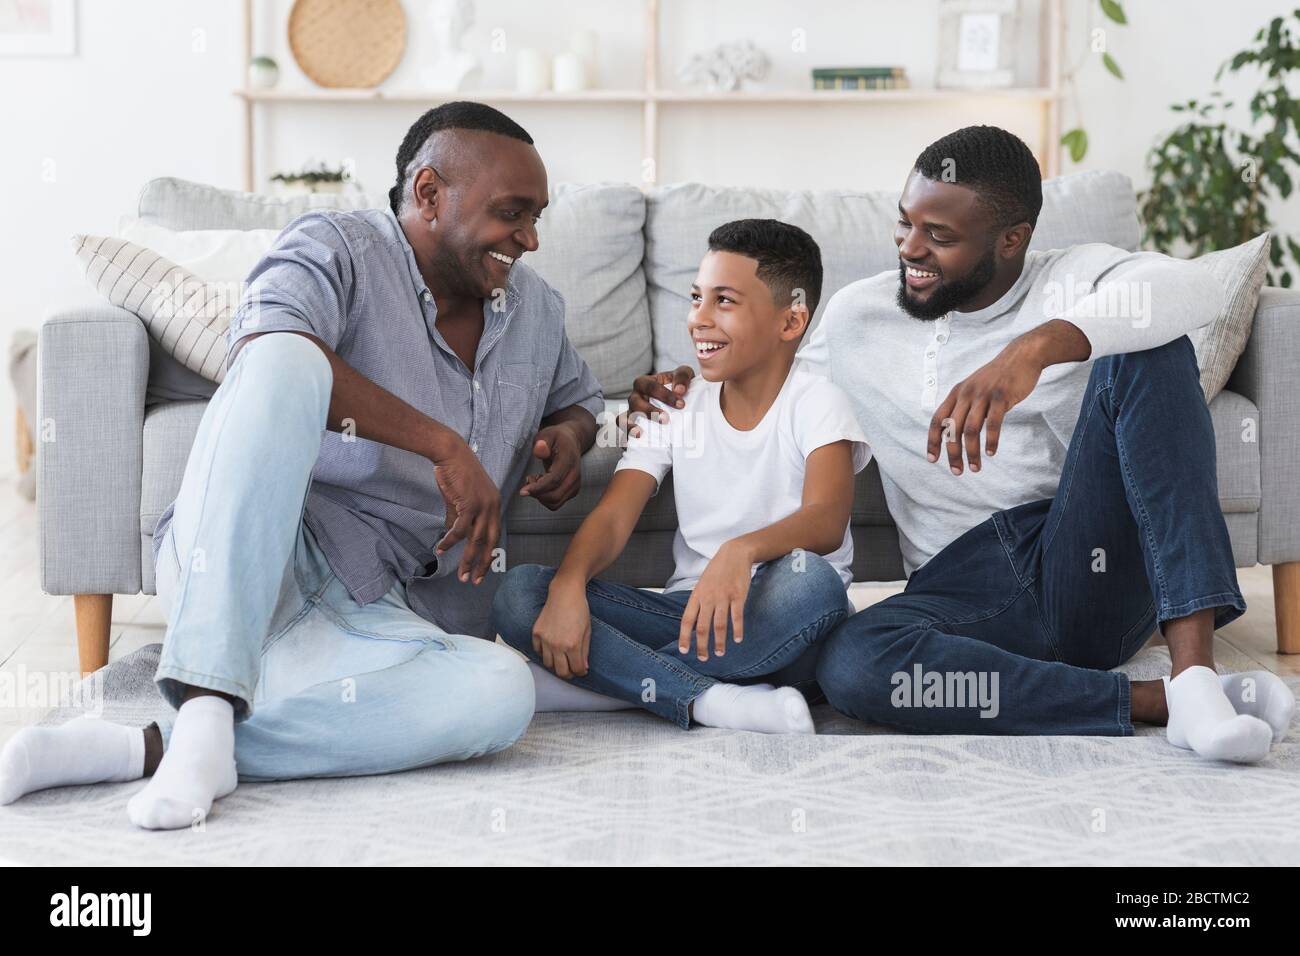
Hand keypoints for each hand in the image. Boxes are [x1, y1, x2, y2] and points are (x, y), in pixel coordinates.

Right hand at [430, 433, 500, 584]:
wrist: (450, 453)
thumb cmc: (455, 473)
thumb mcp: (460, 499)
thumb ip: (458, 517)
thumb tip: (452, 534)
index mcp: (495, 506)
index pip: (495, 536)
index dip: (489, 555)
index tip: (482, 571)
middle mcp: (493, 507)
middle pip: (490, 543)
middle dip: (482, 565)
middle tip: (474, 581)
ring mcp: (483, 506)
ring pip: (476, 541)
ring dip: (467, 560)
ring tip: (461, 575)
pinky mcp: (469, 503)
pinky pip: (460, 530)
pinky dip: (450, 541)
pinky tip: (441, 549)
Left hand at [519, 423, 582, 510]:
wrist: (571, 441)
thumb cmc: (556, 438)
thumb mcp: (547, 434)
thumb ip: (542, 442)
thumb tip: (539, 449)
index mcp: (569, 460)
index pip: (554, 480)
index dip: (537, 488)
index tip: (522, 491)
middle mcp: (575, 475)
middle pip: (555, 496)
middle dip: (537, 493)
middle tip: (529, 479)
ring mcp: (575, 484)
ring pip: (555, 502)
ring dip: (540, 496)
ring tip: (535, 480)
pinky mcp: (573, 491)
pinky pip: (556, 503)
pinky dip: (545, 498)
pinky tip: (542, 484)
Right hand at [534, 575, 591, 677]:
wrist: (565, 594)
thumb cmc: (579, 609)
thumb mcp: (587, 631)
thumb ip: (585, 652)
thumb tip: (583, 668)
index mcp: (573, 645)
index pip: (576, 669)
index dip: (581, 672)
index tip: (582, 670)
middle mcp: (557, 645)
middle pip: (561, 672)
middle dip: (569, 673)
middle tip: (572, 669)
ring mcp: (545, 640)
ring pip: (548, 664)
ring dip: (556, 664)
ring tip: (562, 660)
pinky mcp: (536, 633)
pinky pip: (538, 652)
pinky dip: (544, 653)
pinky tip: (551, 649)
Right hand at [620, 365, 694, 439]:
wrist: (678, 402)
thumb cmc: (678, 386)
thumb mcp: (684, 375)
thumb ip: (682, 377)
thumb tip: (679, 391)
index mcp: (644, 383)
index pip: (649, 386)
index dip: (664, 394)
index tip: (681, 404)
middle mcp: (635, 398)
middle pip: (635, 402)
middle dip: (649, 411)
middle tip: (665, 419)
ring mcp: (631, 414)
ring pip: (623, 419)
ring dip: (630, 426)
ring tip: (639, 433)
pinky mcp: (632, 429)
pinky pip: (623, 435)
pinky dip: (626, 440)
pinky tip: (635, 445)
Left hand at [678, 540, 751, 661]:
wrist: (734, 553)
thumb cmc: (717, 571)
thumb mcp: (702, 585)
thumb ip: (698, 603)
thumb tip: (693, 623)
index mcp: (697, 596)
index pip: (687, 620)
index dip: (685, 637)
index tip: (684, 651)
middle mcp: (708, 597)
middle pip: (702, 627)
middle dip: (702, 645)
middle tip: (703, 659)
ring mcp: (723, 596)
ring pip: (719, 625)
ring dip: (719, 642)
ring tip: (720, 653)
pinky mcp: (738, 595)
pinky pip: (737, 616)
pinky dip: (737, 630)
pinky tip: (737, 640)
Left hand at [926, 335, 1046, 474]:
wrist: (1021, 356)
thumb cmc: (997, 378)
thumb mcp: (974, 389)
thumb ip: (965, 407)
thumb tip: (955, 432)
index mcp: (956, 393)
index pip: (938, 420)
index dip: (933, 441)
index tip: (932, 459)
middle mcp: (966, 394)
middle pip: (952, 429)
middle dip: (952, 453)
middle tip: (957, 471)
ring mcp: (983, 395)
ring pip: (970, 429)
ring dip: (971, 452)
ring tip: (975, 467)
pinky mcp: (1001, 397)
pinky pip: (993, 423)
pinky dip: (991, 440)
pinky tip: (991, 452)